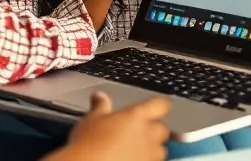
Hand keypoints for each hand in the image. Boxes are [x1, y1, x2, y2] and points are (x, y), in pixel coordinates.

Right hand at [52, 92, 170, 160]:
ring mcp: (149, 154)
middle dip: (153, 131)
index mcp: (136, 116)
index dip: (158, 107)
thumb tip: (100, 97)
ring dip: (152, 150)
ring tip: (134, 152)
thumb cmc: (88, 145)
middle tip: (136, 135)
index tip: (153, 109)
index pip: (161, 105)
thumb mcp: (91, 120)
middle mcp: (148, 134)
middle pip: (162, 128)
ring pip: (160, 150)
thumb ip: (100, 106)